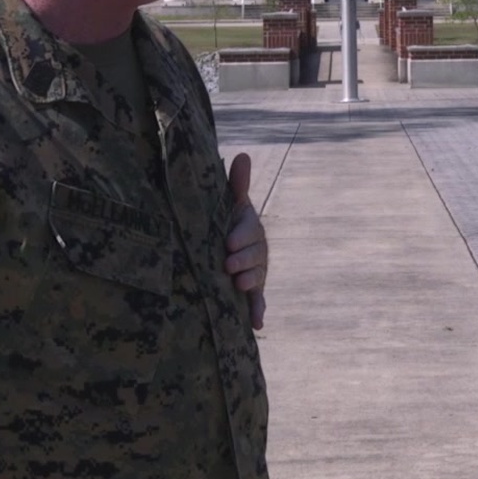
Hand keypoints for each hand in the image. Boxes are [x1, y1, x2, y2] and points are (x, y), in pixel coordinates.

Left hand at [224, 153, 267, 329]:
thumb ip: (237, 184)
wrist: (219, 247)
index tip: (228, 241)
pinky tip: (257, 324)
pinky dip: (258, 311)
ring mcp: (255, 272)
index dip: (241, 236)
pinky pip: (257, 301)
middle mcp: (256, 250)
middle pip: (256, 255)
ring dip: (250, 282)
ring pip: (257, 277)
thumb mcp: (229, 204)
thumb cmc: (224, 222)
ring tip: (237, 284)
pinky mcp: (252, 291)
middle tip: (228, 264)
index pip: (250, 230)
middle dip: (244, 260)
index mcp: (250, 228)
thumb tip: (243, 154)